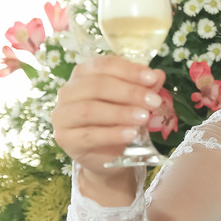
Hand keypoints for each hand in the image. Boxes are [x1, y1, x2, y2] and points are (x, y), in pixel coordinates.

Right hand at [50, 54, 164, 172]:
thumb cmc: (117, 122)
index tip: (153, 78)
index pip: (104, 65)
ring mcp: (63, 115)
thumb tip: (158, 75)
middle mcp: (69, 91)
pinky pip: (88, 135)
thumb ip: (144, 88)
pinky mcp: (64, 139)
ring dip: (120, 113)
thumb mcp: (134, 103)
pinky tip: (131, 134)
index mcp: (84, 74)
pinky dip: (112, 134)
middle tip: (154, 102)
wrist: (107, 156)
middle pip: (96, 85)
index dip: (129, 70)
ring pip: (89, 110)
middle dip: (129, 92)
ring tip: (144, 118)